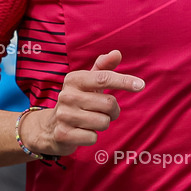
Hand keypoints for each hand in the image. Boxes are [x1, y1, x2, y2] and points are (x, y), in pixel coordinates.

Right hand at [23, 50, 143, 156]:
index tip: (141, 85)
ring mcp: (64, 115)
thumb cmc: (77, 101)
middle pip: (109, 103)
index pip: (104, 78)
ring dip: (103, 124)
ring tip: (91, 121)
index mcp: (74, 79)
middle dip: (113, 110)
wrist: (49, 127)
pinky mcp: (62, 134)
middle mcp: (66, 95)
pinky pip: (92, 137)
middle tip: (103, 111)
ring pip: (103, 122)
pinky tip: (81, 132)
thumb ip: (103, 67)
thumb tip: (117, 53)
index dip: (124, 81)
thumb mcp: (88, 83)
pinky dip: (92, 137)